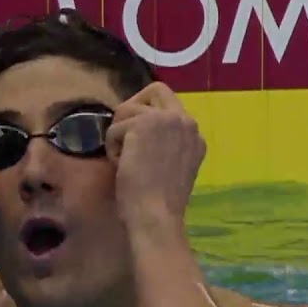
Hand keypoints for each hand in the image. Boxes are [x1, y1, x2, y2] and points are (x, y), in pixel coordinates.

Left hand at [104, 82, 205, 231]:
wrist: (155, 216)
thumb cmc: (159, 202)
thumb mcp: (172, 167)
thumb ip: (166, 144)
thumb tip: (138, 132)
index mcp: (195, 136)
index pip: (169, 106)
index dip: (147, 118)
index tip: (137, 142)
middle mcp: (187, 122)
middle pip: (155, 90)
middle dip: (132, 110)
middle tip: (124, 136)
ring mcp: (169, 119)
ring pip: (128, 109)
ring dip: (119, 134)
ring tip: (124, 161)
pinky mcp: (146, 124)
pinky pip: (115, 127)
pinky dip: (112, 147)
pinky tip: (122, 166)